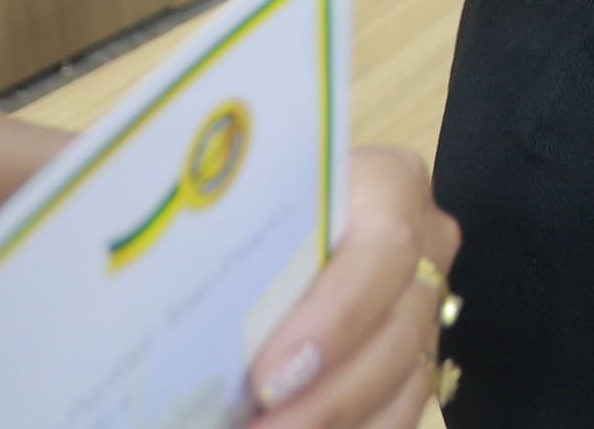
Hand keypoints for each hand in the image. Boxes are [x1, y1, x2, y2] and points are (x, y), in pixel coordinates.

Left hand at [248, 146, 456, 428]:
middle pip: (397, 331)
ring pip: (405, 382)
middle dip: (325, 397)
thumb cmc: (258, 201)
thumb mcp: (251, 201)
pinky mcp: (418, 356)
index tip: (268, 378)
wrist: (279, 218)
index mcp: (390, 188)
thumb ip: (232, 243)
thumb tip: (167, 308)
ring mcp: (427, 305)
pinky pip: (400, 411)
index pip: (385, 249)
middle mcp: (425, 246)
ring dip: (336, 424)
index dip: (335, 319)